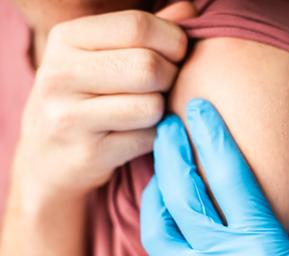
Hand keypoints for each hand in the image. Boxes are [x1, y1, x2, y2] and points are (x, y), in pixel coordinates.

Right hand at [11, 2, 195, 208]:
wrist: (49, 157)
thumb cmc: (90, 97)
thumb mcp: (107, 54)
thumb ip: (148, 30)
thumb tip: (190, 9)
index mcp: (68, 38)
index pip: (138, 25)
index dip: (173, 41)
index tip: (175, 55)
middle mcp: (60, 73)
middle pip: (149, 66)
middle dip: (170, 78)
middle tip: (163, 87)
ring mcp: (69, 116)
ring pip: (151, 106)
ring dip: (162, 111)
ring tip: (147, 111)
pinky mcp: (87, 153)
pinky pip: (147, 139)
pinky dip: (154, 138)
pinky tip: (135, 136)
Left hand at [136, 99, 288, 255]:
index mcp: (262, 247)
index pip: (230, 176)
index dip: (214, 136)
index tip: (202, 109)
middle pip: (183, 194)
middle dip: (172, 152)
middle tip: (169, 125)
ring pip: (158, 230)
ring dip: (157, 194)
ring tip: (163, 173)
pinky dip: (157, 246)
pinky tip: (170, 233)